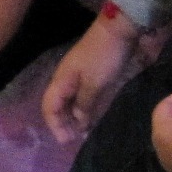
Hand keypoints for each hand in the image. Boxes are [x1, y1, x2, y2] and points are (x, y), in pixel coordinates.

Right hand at [43, 11, 142, 142]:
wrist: (122, 30)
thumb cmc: (104, 56)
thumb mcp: (94, 83)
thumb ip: (84, 104)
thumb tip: (79, 122)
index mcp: (62, 81)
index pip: (50, 107)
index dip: (55, 125)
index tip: (66, 141)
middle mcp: (68, 81)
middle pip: (60, 107)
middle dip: (64, 124)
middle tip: (75, 141)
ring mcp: (82, 78)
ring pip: (73, 104)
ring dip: (76, 119)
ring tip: (84, 134)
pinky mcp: (97, 77)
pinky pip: (87, 99)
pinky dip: (88, 111)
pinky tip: (94, 119)